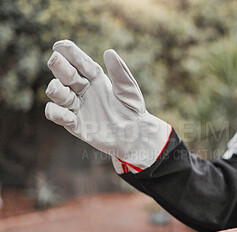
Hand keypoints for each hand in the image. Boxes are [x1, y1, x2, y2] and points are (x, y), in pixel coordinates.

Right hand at [45, 40, 170, 171]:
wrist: (135, 135)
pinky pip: (60, 116)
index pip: (81, 63)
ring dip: (56, 90)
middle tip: (54, 59)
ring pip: (59, 95)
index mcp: (96, 79)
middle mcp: (83, 90)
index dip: (71, 54)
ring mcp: (78, 107)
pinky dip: (57, 113)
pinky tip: (62, 112)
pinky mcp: (75, 124)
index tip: (60, 45)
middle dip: (59, 67)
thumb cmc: (133, 110)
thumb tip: (109, 52)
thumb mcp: (129, 90)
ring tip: (57, 87)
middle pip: (67, 76)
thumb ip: (120, 73)